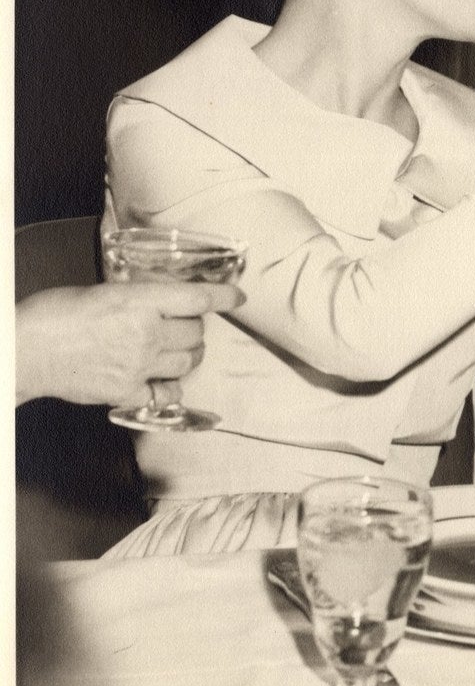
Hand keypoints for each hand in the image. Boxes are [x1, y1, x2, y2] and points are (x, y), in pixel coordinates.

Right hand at [15, 281, 238, 407]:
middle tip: (182, 326)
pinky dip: (169, 388)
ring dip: (188, 355)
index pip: (199, 297)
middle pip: (197, 331)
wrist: (24, 350)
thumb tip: (164, 302)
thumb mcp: (104, 291)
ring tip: (174, 351)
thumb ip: (140, 298)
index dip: (224, 296)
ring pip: (189, 361)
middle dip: (194, 327)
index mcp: (141, 300)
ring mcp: (139, 365)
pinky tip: (160, 381)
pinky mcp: (127, 392)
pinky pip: (167, 394)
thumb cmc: (54, 315)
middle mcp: (147, 333)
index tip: (238, 297)